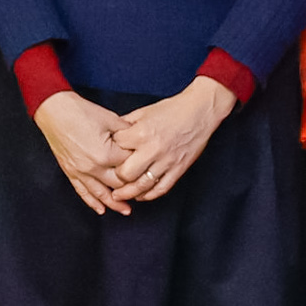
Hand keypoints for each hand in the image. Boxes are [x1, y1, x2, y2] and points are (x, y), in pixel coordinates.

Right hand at [32, 90, 131, 216]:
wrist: (55, 110)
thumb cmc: (81, 112)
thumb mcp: (110, 119)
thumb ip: (126, 133)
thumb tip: (138, 140)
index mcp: (106, 154)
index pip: (129, 166)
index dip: (140, 165)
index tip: (146, 167)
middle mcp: (93, 167)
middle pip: (118, 184)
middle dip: (131, 188)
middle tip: (142, 192)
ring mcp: (80, 171)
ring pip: (101, 194)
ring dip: (114, 204)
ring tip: (126, 211)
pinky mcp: (70, 172)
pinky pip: (83, 192)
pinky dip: (92, 202)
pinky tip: (101, 210)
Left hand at [102, 76, 236, 205]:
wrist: (199, 111)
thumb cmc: (171, 110)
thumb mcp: (143, 112)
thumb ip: (125, 124)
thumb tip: (109, 135)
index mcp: (141, 133)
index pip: (116, 150)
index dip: (108, 153)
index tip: (106, 157)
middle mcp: (152, 149)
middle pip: (126, 173)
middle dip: (116, 177)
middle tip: (111, 178)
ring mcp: (166, 161)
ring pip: (142, 186)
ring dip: (128, 193)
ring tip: (119, 195)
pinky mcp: (178, 169)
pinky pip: (161, 188)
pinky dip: (149, 195)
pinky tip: (141, 196)